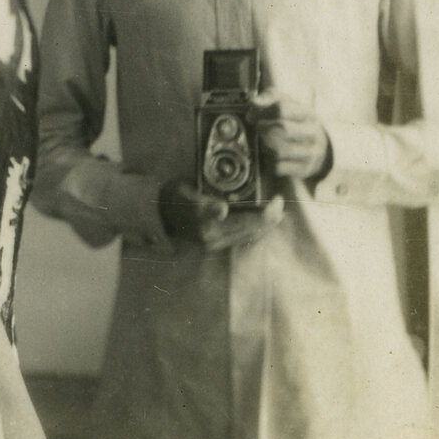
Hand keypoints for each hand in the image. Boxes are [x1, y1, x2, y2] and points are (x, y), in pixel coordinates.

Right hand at [158, 180, 284, 250]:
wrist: (157, 215)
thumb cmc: (174, 197)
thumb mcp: (186, 194)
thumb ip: (205, 203)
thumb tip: (223, 210)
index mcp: (208, 225)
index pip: (247, 220)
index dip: (266, 211)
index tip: (277, 200)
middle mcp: (213, 238)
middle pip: (251, 230)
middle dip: (270, 217)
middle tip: (281, 203)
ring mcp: (214, 243)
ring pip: (248, 236)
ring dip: (265, 225)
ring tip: (277, 212)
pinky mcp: (214, 245)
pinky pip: (241, 238)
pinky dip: (255, 229)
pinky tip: (262, 223)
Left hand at [254, 90, 330, 180]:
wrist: (316, 148)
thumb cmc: (293, 122)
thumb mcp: (285, 105)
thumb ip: (269, 99)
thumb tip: (254, 102)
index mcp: (308, 114)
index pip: (282, 108)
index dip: (261, 111)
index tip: (251, 115)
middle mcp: (313, 133)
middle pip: (282, 128)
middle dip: (263, 128)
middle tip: (257, 129)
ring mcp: (311, 153)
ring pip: (279, 150)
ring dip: (264, 146)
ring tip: (262, 142)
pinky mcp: (305, 170)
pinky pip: (278, 167)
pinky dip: (268, 163)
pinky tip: (269, 157)